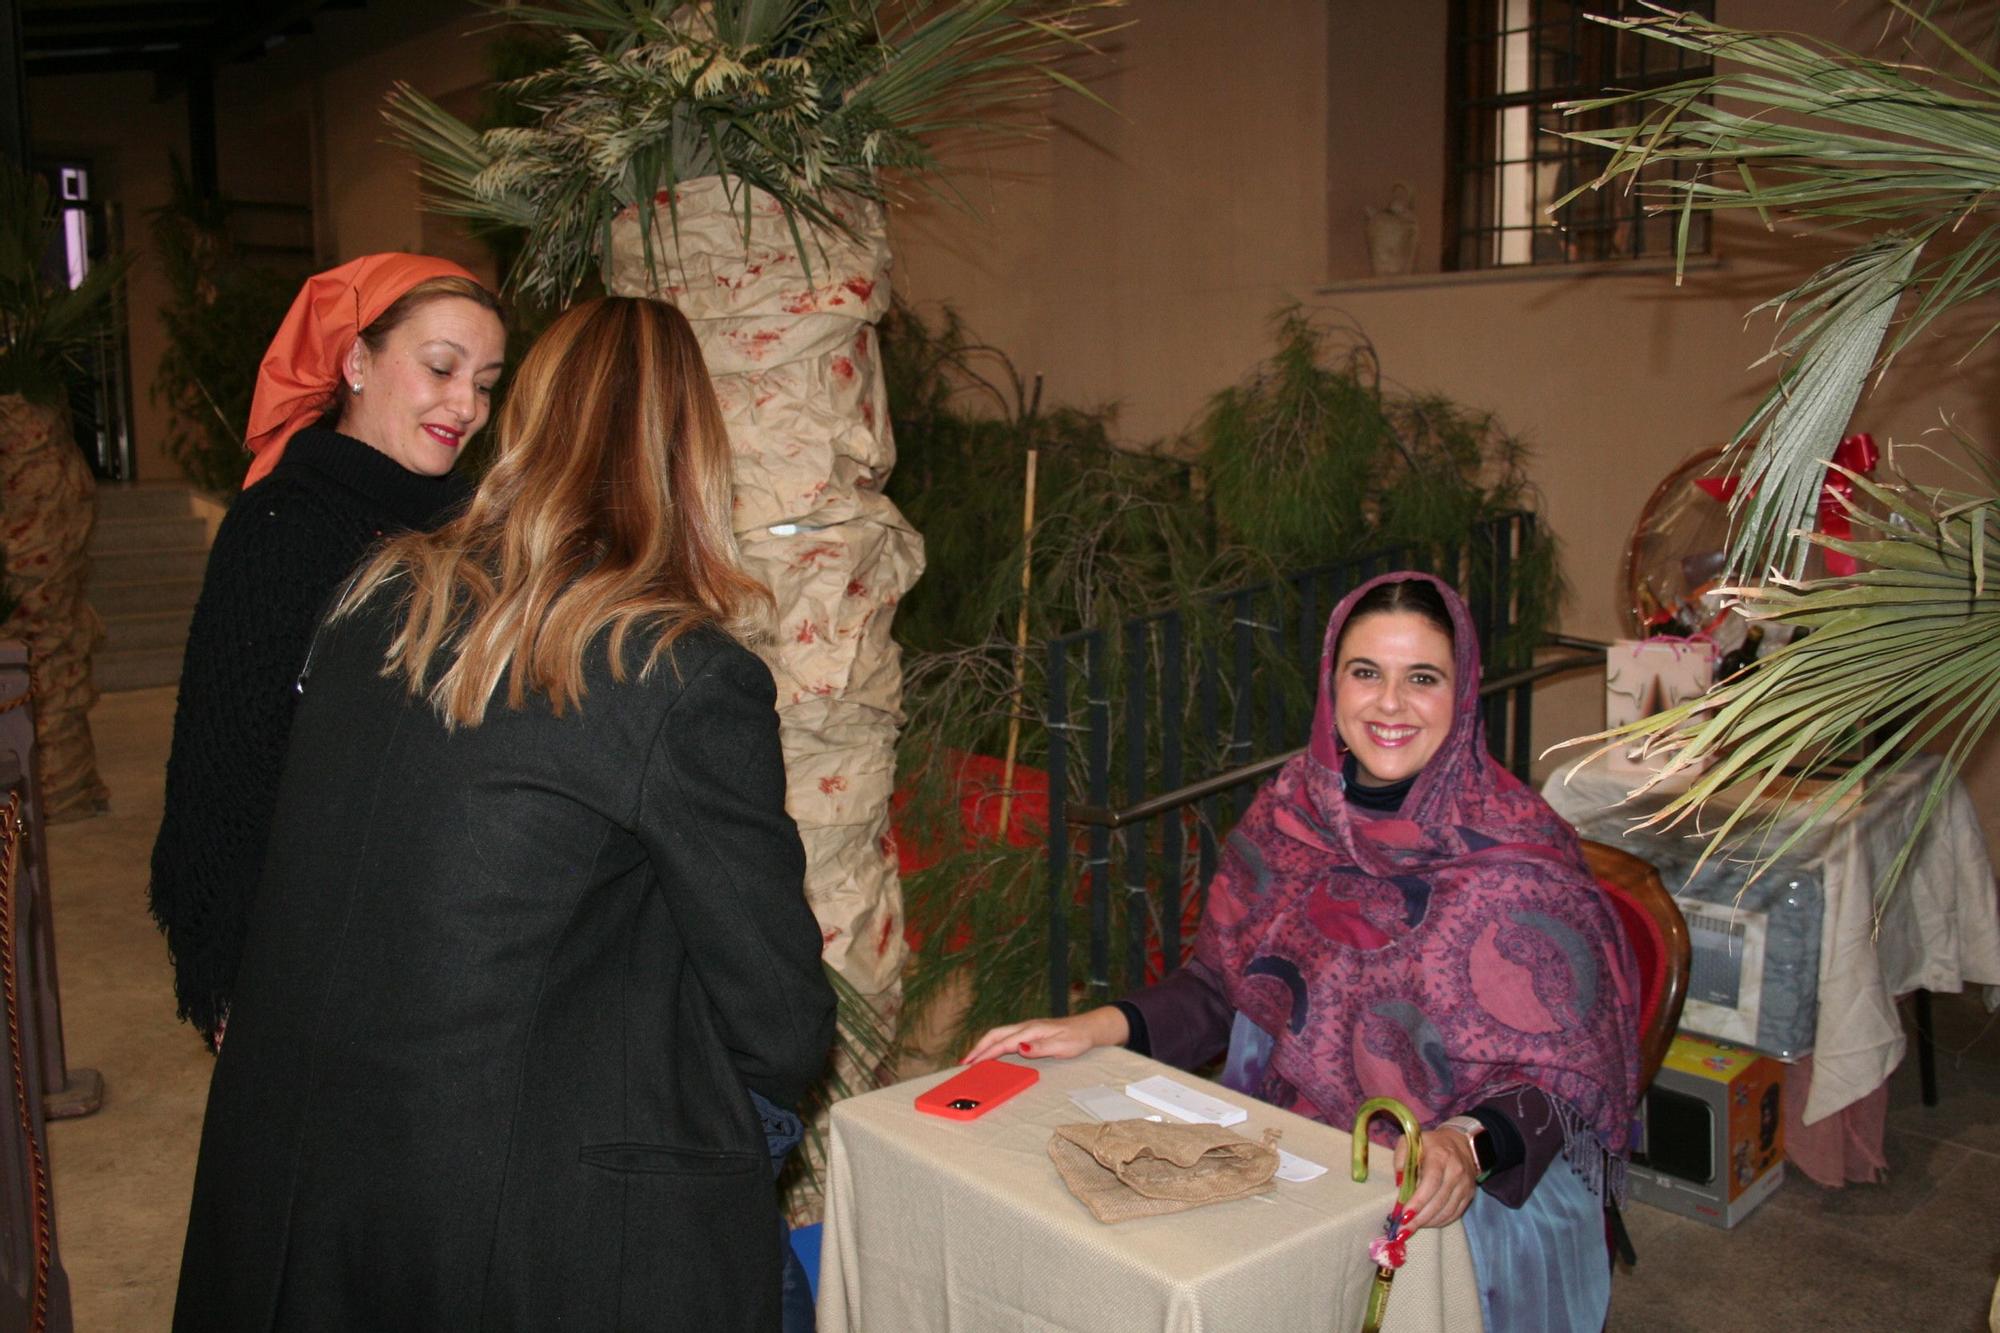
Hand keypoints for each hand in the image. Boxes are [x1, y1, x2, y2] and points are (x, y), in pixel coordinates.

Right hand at [959, 1006, 1129, 1065]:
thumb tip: (1020, 1048)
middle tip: (964, 1062)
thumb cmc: (1077, 1038)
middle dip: (978, 1048)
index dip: (985, 1053)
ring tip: (972, 1058)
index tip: (971, 1063)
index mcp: (1031, 1030)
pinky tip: (992, 1052)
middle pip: (995, 1035)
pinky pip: (1006, 1037)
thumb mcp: (1062, 1046)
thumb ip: (1040, 1048)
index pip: (1003, 1043)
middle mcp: (1026, 1027)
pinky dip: (994, 1044)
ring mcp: (1027, 1029)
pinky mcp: (1030, 1033)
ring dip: (984, 1045)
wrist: (1089, 1028)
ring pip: (999, 1035)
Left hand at [1395, 1126, 1479, 1229]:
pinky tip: (1427, 1224)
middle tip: (1403, 1230)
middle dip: (1420, 1218)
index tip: (1404, 1215)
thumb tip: (1399, 1184)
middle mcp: (1456, 1171)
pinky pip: (1455, 1213)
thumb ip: (1401, 1159)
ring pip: (1448, 1210)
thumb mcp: (1410, 1142)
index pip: (1431, 1182)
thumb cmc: (1429, 1145)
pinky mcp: (1469, 1194)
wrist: (1459, 1143)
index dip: (1418, 1201)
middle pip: (1439, 1201)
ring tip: (1412, 1229)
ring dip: (1429, 1223)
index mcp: (1440, 1156)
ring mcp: (1465, 1184)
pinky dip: (1440, 1222)